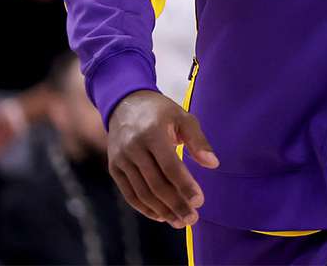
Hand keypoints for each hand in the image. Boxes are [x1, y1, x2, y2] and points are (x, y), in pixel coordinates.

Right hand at [107, 90, 218, 228]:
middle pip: (156, 184)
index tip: (200, 201)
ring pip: (142, 193)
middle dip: (176, 204)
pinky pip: (129, 194)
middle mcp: (133, 148)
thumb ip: (198, 141)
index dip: (185, 186)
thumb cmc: (160, 112)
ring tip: (180, 222)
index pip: (170, 166)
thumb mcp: (182, 117)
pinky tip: (161, 216)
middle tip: (192, 218)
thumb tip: (213, 164)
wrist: (124, 104)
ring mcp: (121, 159)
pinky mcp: (114, 168)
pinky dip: (144, 208)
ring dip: (162, 211)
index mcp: (152, 133)